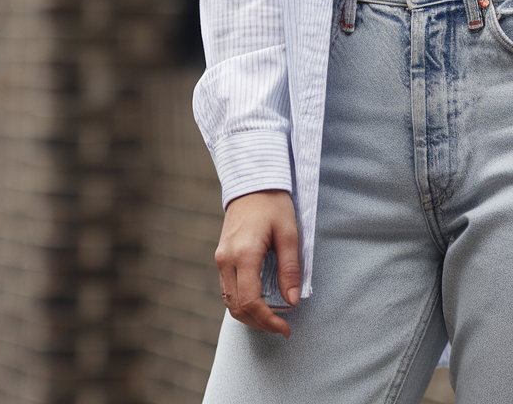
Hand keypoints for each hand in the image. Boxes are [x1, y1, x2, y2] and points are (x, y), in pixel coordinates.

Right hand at [215, 189, 301, 336]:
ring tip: (271, 320)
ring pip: (228, 301)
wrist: (251, 183)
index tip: (286, 328)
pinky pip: (227, 290)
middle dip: (259, 323)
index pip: (251, 301)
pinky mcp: (221, 257)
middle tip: (281, 328)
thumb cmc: (273, 204)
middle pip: (237, 307)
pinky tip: (258, 305)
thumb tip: (292, 301)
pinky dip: (241, 303)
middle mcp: (227, 260)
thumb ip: (290, 269)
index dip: (268, 321)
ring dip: (248, 316)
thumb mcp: (289, 234)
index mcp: (245, 254)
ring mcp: (220, 259)